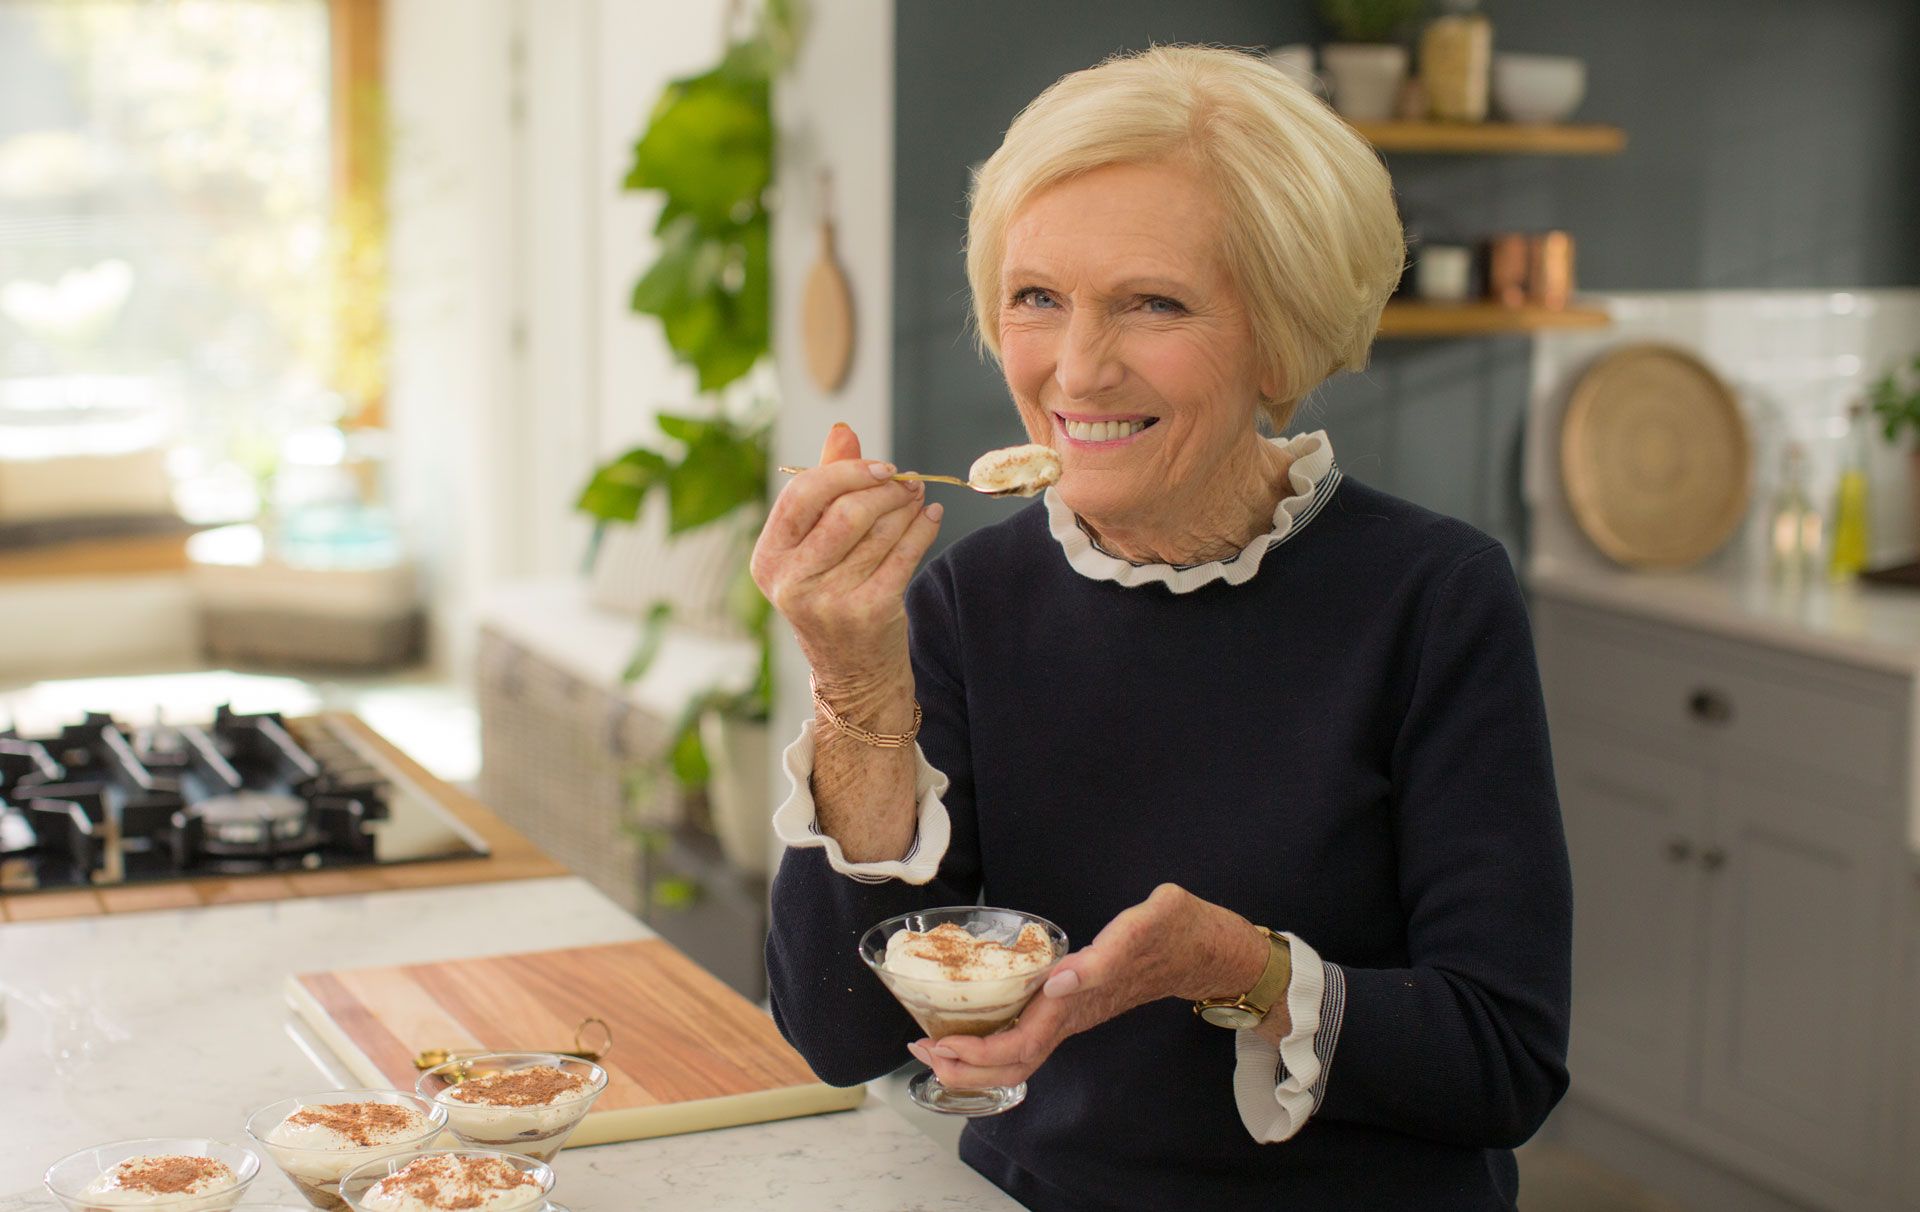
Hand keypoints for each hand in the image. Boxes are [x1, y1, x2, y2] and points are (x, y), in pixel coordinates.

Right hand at [751, 424, 942, 688]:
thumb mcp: (814, 545)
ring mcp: (829, 603)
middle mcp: (791, 583)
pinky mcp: (868, 615)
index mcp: (768, 559)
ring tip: (918, 498)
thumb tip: (842, 430)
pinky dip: (923, 530)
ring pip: (880, 533)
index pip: (802, 495)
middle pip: (846, 512)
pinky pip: (905, 557)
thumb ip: (825, 486)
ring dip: (907, 508)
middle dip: (885, 490)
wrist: (852, 670)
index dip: (846, 472)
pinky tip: (930, 518)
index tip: (881, 467)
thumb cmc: (831, 592)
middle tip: (907, 482)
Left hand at [908, 884, 1279, 1089]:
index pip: (1024, 1042)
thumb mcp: (1150, 924)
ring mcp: (1077, 1016)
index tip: (941, 1044)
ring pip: (1021, 1057)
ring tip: (933, 1047)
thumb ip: (1108, 952)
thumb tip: (1058, 981)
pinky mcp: (1078, 1008)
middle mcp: (1076, 1015)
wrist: (1210, 948)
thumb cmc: (1180, 930)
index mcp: (1085, 998)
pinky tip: (971, 1028)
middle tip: (919, 1052)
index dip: (979, 1052)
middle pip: (1014, 1063)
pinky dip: (994, 1042)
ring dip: (976, 1060)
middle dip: (965, 1067)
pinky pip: (1030, 1039)